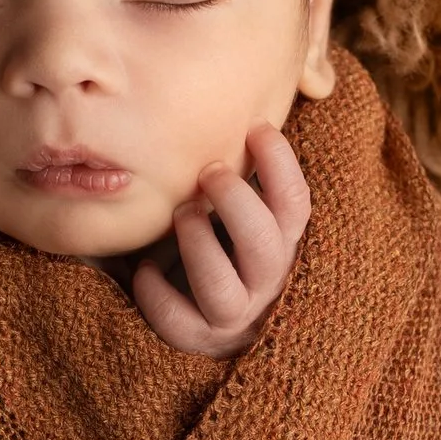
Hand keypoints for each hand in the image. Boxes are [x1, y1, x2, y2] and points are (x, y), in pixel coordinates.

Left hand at [129, 123, 311, 357]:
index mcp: (284, 246)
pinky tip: (144, 270)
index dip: (280, 165)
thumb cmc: (230, 251)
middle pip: (266, 246)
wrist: (219, 327)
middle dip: (236, 202)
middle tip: (209, 173)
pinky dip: (158, 295)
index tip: (256, 128)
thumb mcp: (251, 212)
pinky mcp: (199, 340)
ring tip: (180, 214)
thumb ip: (256, 168)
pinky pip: (178, 324)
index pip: (296, 206)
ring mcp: (235, 316)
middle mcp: (267, 284)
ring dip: (200, 245)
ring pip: (224, 289)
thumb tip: (278, 99)